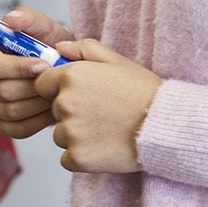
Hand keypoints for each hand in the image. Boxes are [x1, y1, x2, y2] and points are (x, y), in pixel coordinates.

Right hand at [0, 7, 73, 138]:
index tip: (43, 64)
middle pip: (0, 90)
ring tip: (57, 91)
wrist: (66, 72)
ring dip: (38, 102)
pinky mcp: (2, 124)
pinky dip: (39, 120)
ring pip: (10, 110)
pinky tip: (52, 107)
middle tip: (56, 80)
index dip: (16, 66)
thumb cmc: (52, 46)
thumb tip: (10, 20)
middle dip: (32, 85)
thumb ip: (29, 18)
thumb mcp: (46, 27)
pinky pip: (17, 129)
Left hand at [34, 38, 161, 174]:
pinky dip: (81, 156)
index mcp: (72, 76)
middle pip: (54, 110)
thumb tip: (59, 48)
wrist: (164, 127)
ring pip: (60, 135)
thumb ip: (84, 49)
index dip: (59, 89)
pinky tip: (104, 146)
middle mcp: (66, 103)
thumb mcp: (117, 60)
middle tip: (101, 112)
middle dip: (71, 112)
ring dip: (76, 135)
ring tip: (105, 129)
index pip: (43, 84)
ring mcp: (70, 133)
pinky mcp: (77, 158)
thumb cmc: (143, 92)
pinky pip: (67, 158)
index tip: (81, 95)